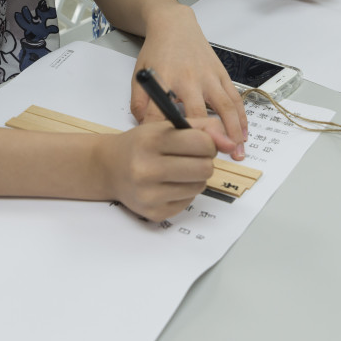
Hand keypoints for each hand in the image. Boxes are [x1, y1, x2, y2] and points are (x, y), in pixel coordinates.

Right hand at [97, 122, 216, 221]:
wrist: (109, 167)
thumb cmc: (140, 144)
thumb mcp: (165, 126)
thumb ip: (201, 127)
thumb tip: (231, 144)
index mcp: (151, 141)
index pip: (201, 142)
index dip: (208, 142)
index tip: (200, 143)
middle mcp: (147, 169)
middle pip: (204, 168)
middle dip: (204, 161)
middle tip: (191, 158)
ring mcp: (149, 194)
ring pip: (200, 187)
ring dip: (195, 178)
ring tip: (177, 171)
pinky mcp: (153, 213)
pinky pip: (188, 203)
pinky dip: (184, 193)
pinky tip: (168, 185)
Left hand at [130, 5, 247, 158]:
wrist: (175, 26)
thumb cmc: (157, 53)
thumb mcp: (140, 75)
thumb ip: (140, 103)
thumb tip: (146, 130)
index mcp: (165, 79)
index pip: (161, 113)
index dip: (164, 135)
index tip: (170, 154)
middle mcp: (189, 78)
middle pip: (197, 114)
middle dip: (204, 138)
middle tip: (210, 161)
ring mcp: (209, 76)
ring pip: (224, 107)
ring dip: (232, 132)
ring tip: (237, 153)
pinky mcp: (222, 74)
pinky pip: (235, 98)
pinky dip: (241, 117)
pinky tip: (243, 134)